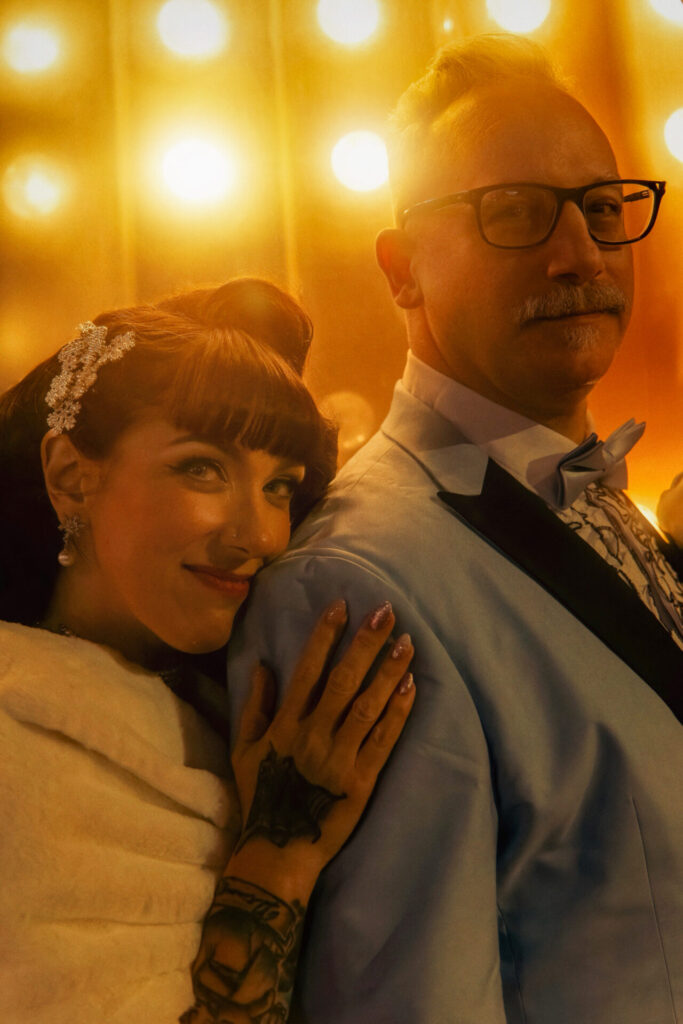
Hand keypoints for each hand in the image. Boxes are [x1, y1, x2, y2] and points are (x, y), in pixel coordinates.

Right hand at [231, 598, 414, 877]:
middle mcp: (312, 735)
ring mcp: (339, 758)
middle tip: (386, 610)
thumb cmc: (260, 796)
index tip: (342, 606)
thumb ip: (254, 706)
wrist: (277, 852)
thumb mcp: (245, 750)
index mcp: (285, 724)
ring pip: (368, 705)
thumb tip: (262, 665)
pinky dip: (397, 712)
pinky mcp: (361, 780)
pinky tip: (411, 687)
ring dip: (389, 671)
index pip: (308, 670)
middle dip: (366, 643)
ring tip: (408, 642)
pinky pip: (383, 740)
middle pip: (344, 680)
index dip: (325, 636)